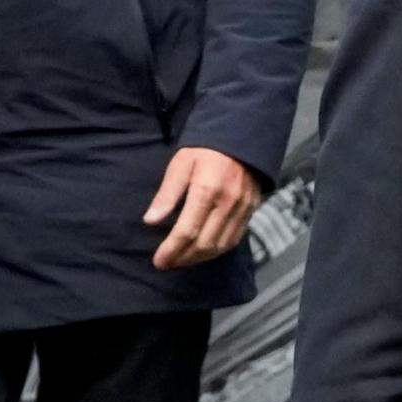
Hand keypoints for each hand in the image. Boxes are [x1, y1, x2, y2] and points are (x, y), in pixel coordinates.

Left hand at [144, 145, 262, 270]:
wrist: (241, 138)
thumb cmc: (204, 150)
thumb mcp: (180, 165)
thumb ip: (166, 194)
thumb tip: (150, 220)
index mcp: (206, 191)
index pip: (187, 230)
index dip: (171, 250)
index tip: (158, 260)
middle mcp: (227, 204)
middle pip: (205, 243)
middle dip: (184, 258)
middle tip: (167, 263)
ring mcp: (242, 209)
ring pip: (221, 245)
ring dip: (200, 258)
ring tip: (182, 261)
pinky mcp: (251, 211)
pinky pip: (234, 239)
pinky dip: (217, 251)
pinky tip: (203, 252)